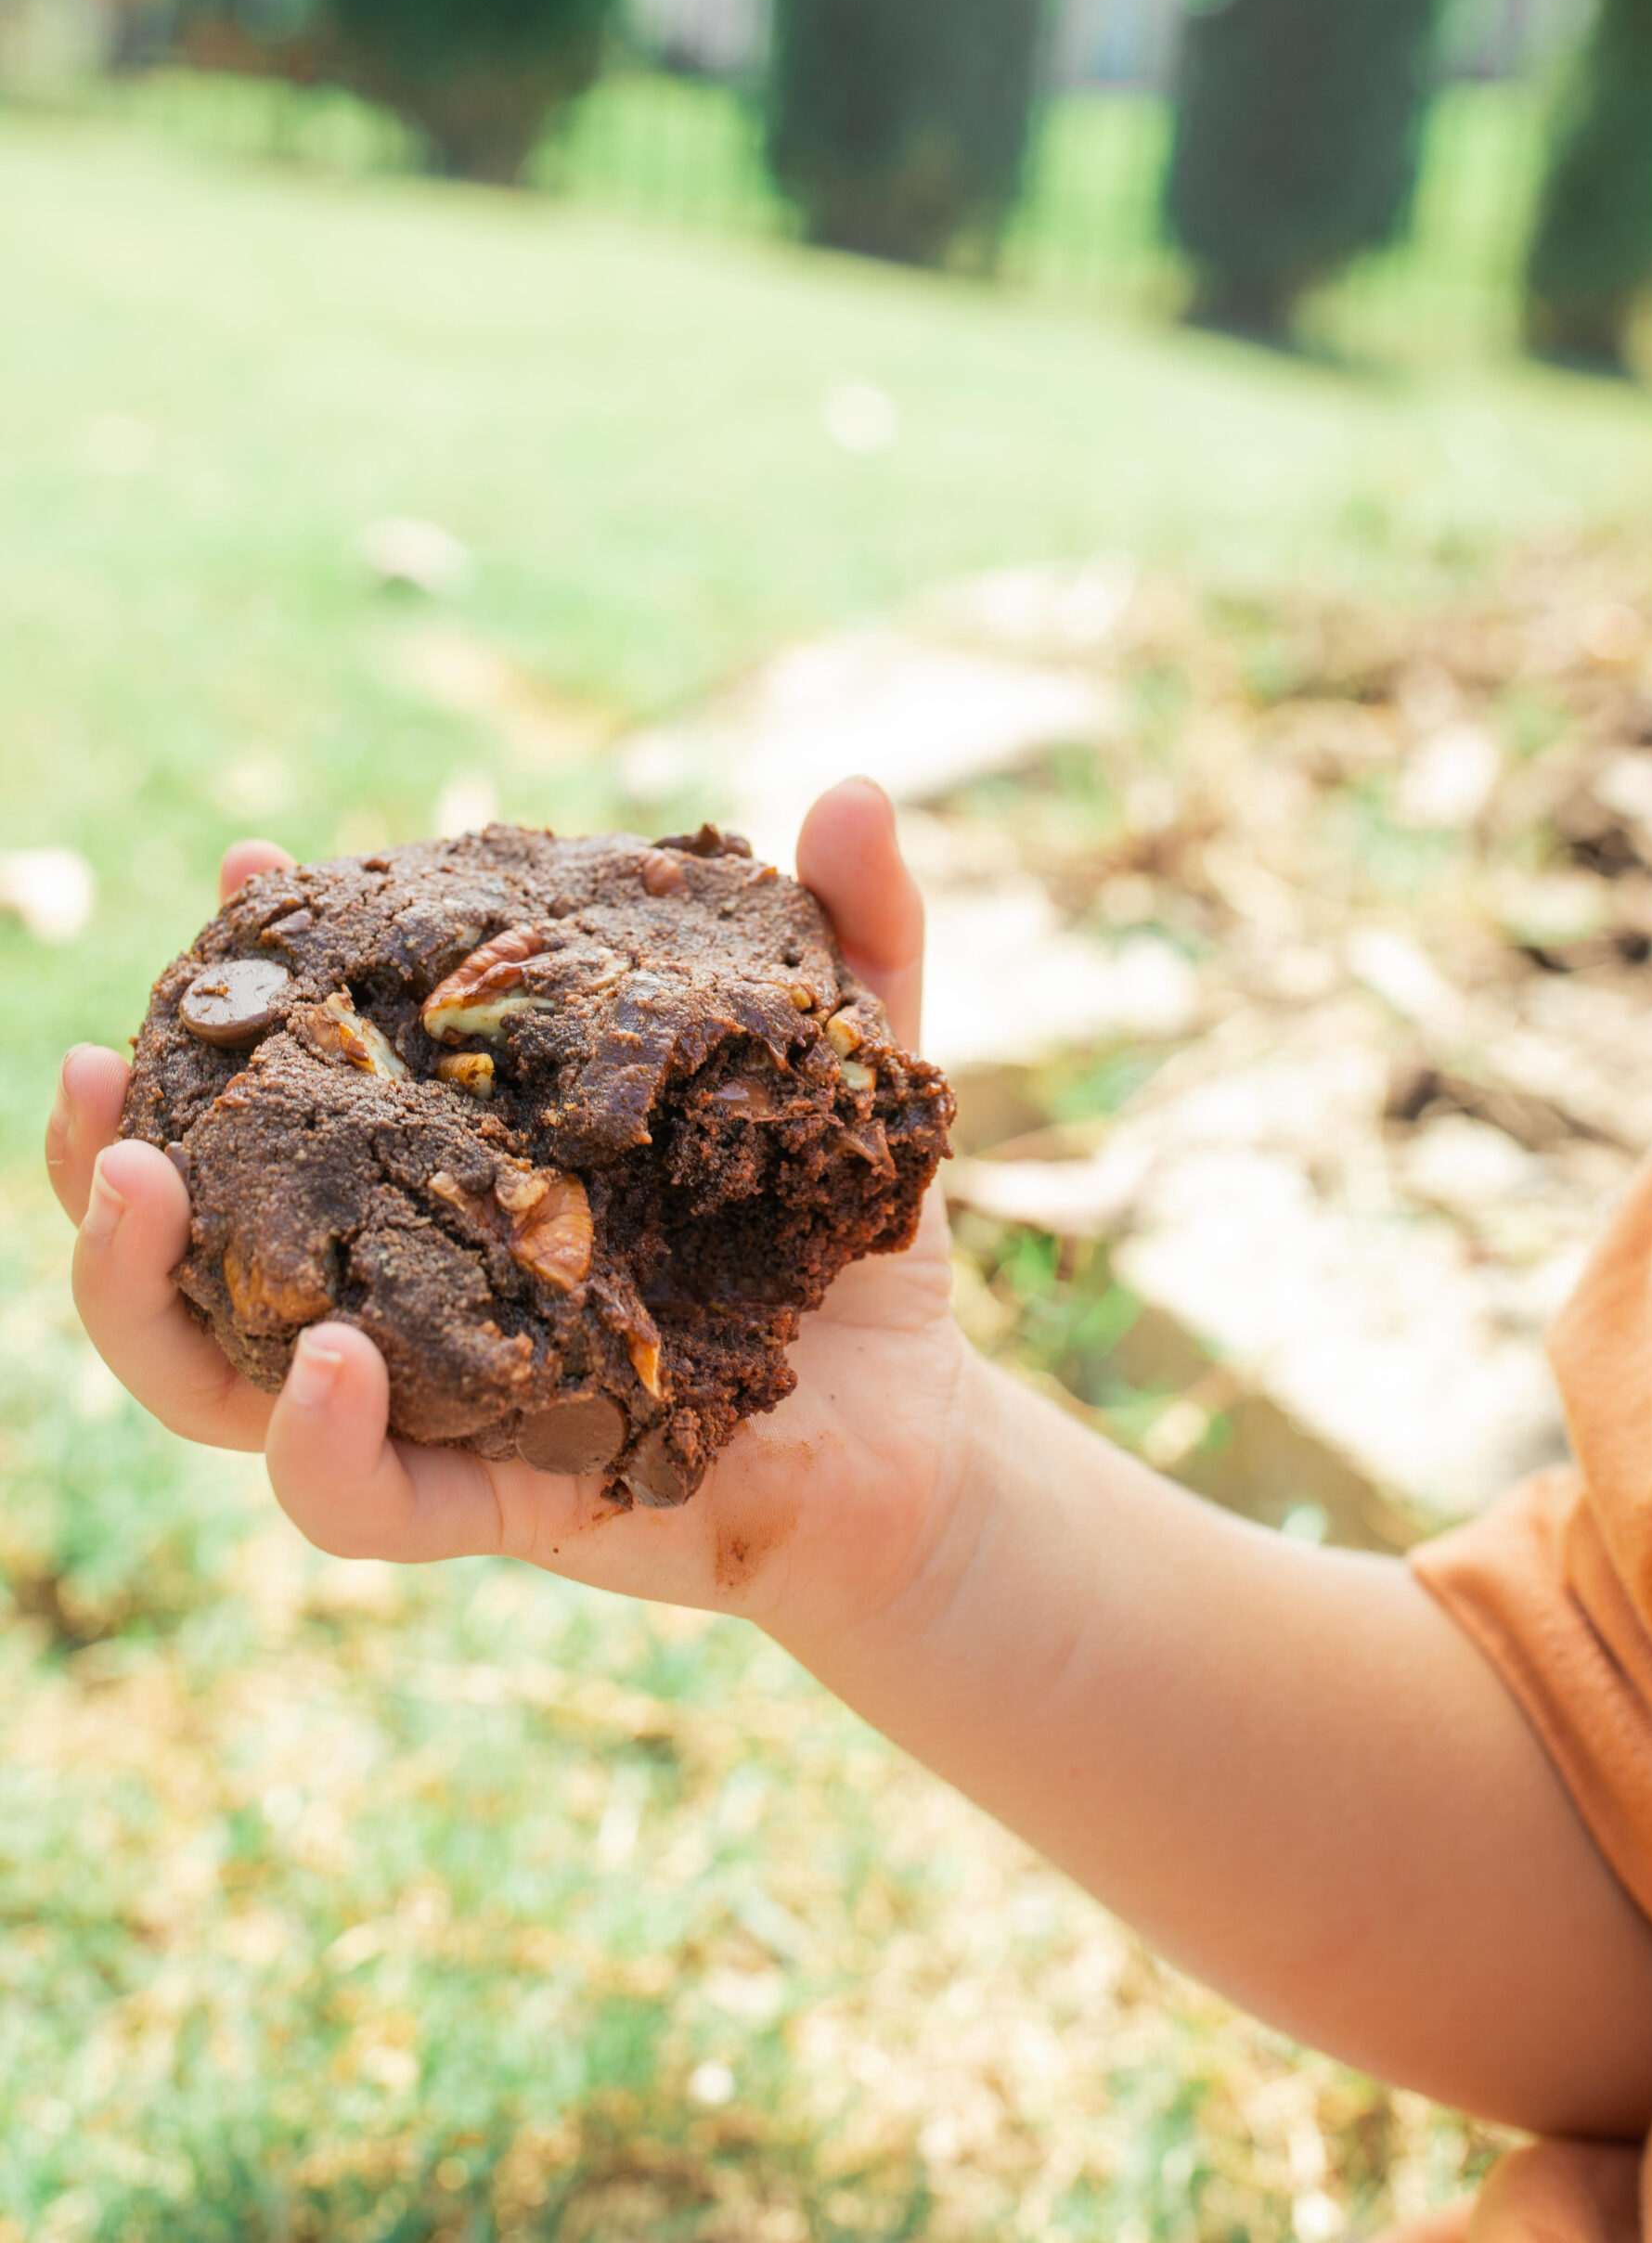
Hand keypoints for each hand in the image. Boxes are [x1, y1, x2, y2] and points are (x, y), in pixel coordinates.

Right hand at [47, 785, 975, 1642]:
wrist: (924, 1442)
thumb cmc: (849, 1254)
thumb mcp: (843, 1077)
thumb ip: (850, 939)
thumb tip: (856, 789)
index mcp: (453, 1179)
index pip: (307, 1088)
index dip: (252, 985)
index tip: (248, 869)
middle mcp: (408, 1291)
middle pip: (194, 1241)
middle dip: (104, 1157)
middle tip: (83, 1067)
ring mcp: (436, 1404)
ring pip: (211, 1382)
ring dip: (136, 1290)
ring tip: (127, 1184)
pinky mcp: (494, 1505)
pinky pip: (361, 1498)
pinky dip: (320, 1439)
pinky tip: (334, 1362)